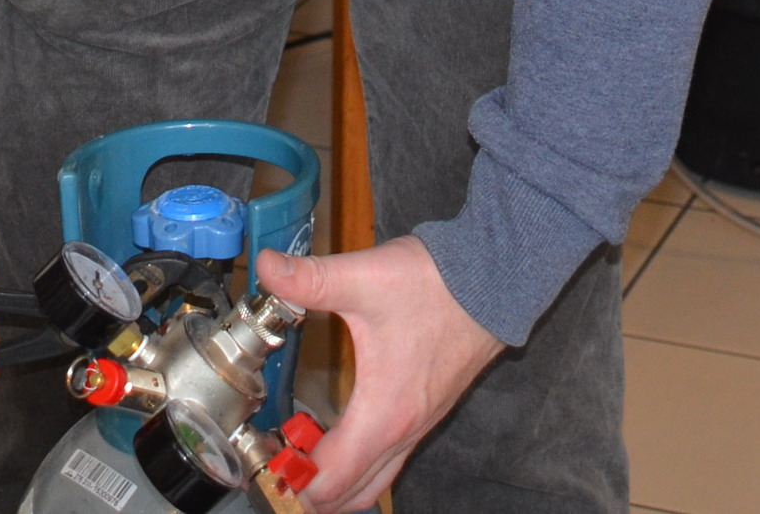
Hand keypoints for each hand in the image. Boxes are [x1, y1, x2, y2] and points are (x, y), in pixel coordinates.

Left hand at [254, 238, 499, 512]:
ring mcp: (421, 425)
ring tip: (300, 458)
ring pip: (375, 481)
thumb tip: (266, 268)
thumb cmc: (436, 284)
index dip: (291, 481)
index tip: (263, 460)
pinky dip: (361, 466)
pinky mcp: (430, 412)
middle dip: (309, 493)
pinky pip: (390, 460)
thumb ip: (310, 278)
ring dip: (337, 483)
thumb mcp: (364, 278)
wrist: (496, 277)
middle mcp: (404, 431)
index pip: (331, 481)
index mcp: (383, 413)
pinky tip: (340, 437)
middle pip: (351, 496)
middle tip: (275, 466)